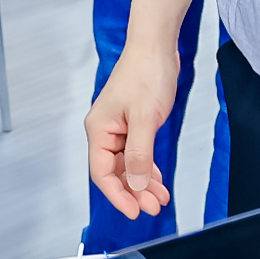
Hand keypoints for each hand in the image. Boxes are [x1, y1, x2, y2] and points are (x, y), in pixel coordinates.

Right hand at [85, 42, 182, 219]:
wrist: (157, 46)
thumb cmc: (146, 72)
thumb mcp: (144, 119)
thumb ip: (139, 154)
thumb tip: (135, 184)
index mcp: (99, 129)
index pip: (102, 173)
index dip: (118, 195)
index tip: (134, 211)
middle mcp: (106, 131)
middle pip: (116, 172)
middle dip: (134, 192)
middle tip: (153, 207)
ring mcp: (120, 128)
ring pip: (128, 165)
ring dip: (143, 183)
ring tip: (160, 198)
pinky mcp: (134, 124)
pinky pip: (137, 154)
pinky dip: (147, 168)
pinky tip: (157, 180)